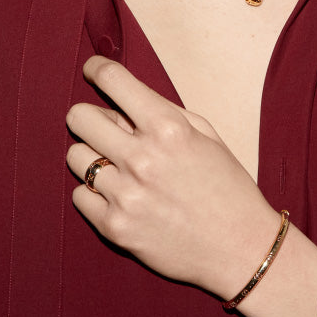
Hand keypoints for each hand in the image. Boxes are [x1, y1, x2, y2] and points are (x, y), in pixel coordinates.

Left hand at [65, 56, 281, 300]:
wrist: (241, 249)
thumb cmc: (227, 187)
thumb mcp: (207, 136)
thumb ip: (164, 114)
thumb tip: (121, 105)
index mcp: (168, 129)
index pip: (113, 80)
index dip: (95, 68)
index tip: (91, 70)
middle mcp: (142, 158)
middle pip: (79, 117)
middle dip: (90, 118)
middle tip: (107, 130)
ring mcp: (126, 195)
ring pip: (76, 157)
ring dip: (93, 158)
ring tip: (119, 169)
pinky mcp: (115, 227)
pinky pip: (80, 195)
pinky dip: (95, 194)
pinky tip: (121, 197)